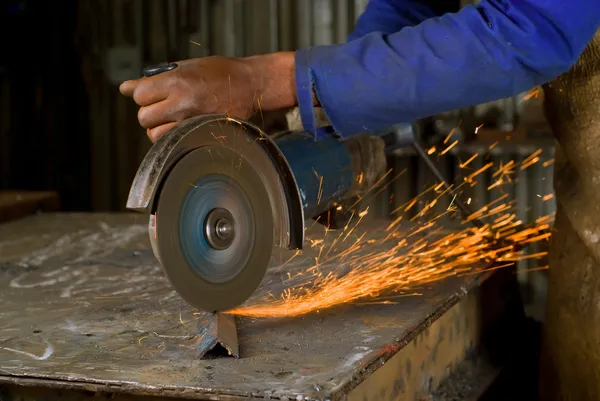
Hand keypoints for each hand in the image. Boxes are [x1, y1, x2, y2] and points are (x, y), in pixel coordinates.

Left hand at [120, 53, 296, 141]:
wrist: (251, 84)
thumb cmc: (220, 72)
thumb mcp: (187, 66)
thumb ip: (155, 78)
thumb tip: (126, 88)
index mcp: (177, 81)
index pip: (139, 95)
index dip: (143, 94)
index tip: (153, 93)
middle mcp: (182, 103)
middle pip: (144, 118)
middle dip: (149, 113)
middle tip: (162, 107)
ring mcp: (192, 122)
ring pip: (155, 135)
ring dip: (159, 128)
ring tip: (173, 118)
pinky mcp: (202, 134)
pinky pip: (174, 142)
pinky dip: (173, 137)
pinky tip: (183, 127)